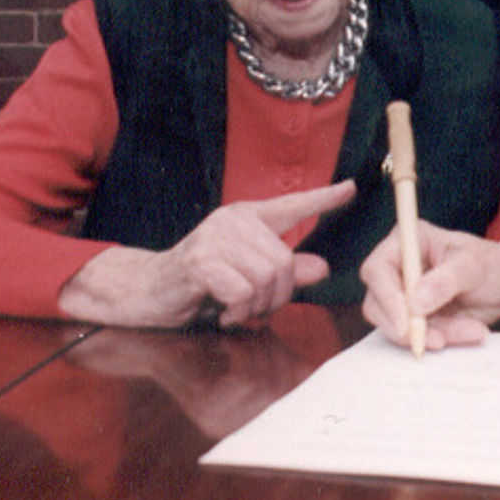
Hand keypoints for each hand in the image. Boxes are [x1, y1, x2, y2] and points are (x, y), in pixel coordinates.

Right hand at [58, 181, 356, 327]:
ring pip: (265, 279)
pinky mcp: (201, 261)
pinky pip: (242, 292)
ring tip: (236, 308)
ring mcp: (215, 238)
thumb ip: (284, 271)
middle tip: (255, 308)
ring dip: (256, 306)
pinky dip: (237, 311)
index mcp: (247, 218)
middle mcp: (233, 221)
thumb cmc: (201, 284)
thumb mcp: (248, 277)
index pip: (292, 205)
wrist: (148, 291)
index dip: (323, 199)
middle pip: (283, 263)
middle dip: (276, 296)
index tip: (351, 188)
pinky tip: (222, 311)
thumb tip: (322, 267)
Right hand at [359, 222, 499, 351]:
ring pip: (397, 326)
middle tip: (436, 339)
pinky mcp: (417, 318)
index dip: (386, 297)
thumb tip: (416, 301)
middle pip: (377, 304)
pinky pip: (419, 336)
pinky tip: (471, 330)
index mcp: (408, 242)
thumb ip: (447, 280)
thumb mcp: (475, 265)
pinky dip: (444, 338)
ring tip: (470, 329)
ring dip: (431, 335)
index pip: (377, 270)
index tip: (406, 322)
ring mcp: (406, 295)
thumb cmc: (494, 263)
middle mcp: (400, 268)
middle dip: (405, 327)